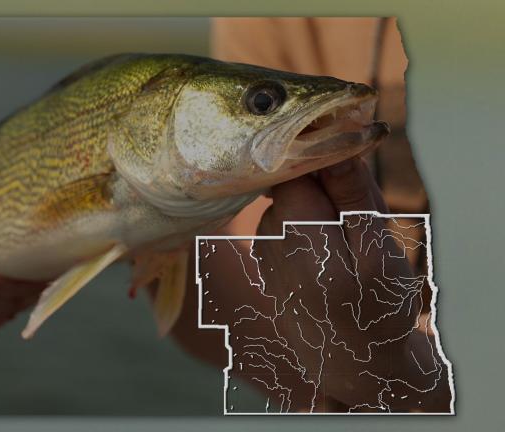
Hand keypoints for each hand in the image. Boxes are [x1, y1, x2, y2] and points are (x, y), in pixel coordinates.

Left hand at [184, 157, 450, 411]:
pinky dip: (303, 235)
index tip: (349, 183)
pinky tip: (327, 263)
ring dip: (313, 216)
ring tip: (346, 251)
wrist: (354, 364)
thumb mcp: (377, 248)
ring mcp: (261, 257)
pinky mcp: (262, 267)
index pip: (292, 172)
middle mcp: (269, 244)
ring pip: (285, 209)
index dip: (321, 166)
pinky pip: (280, 231)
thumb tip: (336, 145)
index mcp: (301, 238)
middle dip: (321, 194)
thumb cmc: (377, 304)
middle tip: (356, 226)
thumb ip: (353, 196)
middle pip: (288, 188)